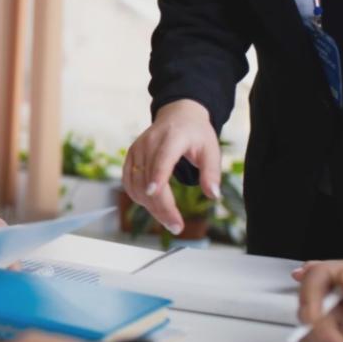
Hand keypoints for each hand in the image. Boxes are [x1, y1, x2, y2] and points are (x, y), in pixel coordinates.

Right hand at [122, 99, 219, 233]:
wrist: (178, 115)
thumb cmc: (196, 134)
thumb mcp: (212, 150)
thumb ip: (212, 173)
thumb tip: (213, 195)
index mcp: (173, 137)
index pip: (162, 158)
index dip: (157, 176)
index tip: (154, 194)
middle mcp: (150, 142)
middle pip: (149, 178)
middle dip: (161, 206)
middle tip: (176, 226)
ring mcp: (137, 149)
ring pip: (137, 185)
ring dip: (150, 206)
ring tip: (168, 219)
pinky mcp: (130, 157)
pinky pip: (129, 183)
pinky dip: (138, 198)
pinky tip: (153, 207)